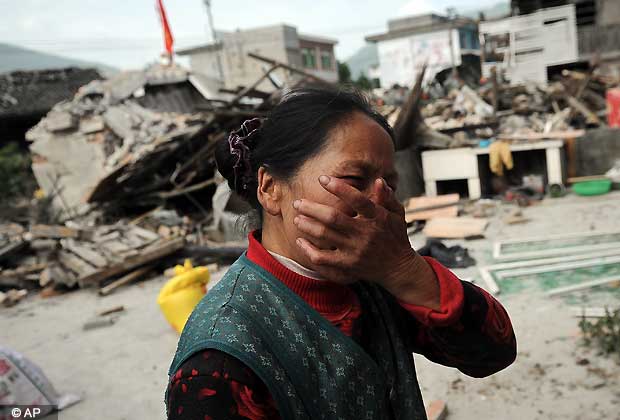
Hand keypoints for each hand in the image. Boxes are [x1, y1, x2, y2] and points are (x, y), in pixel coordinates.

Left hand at [292, 175, 437, 307]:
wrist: (398, 268)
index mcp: (377, 217)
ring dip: (307, 225)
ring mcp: (355, 251)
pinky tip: (300, 241)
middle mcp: (365, 234)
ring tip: (297, 218)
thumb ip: (387, 198)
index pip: (356, 199)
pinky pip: (322, 258)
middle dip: (311, 208)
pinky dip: (308, 249)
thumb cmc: (396, 237)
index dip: (338, 188)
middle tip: (298, 202)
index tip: (322, 179)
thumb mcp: (397, 214)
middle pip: (332, 217)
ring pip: (324, 235)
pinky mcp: (348, 266)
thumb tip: (379, 181)